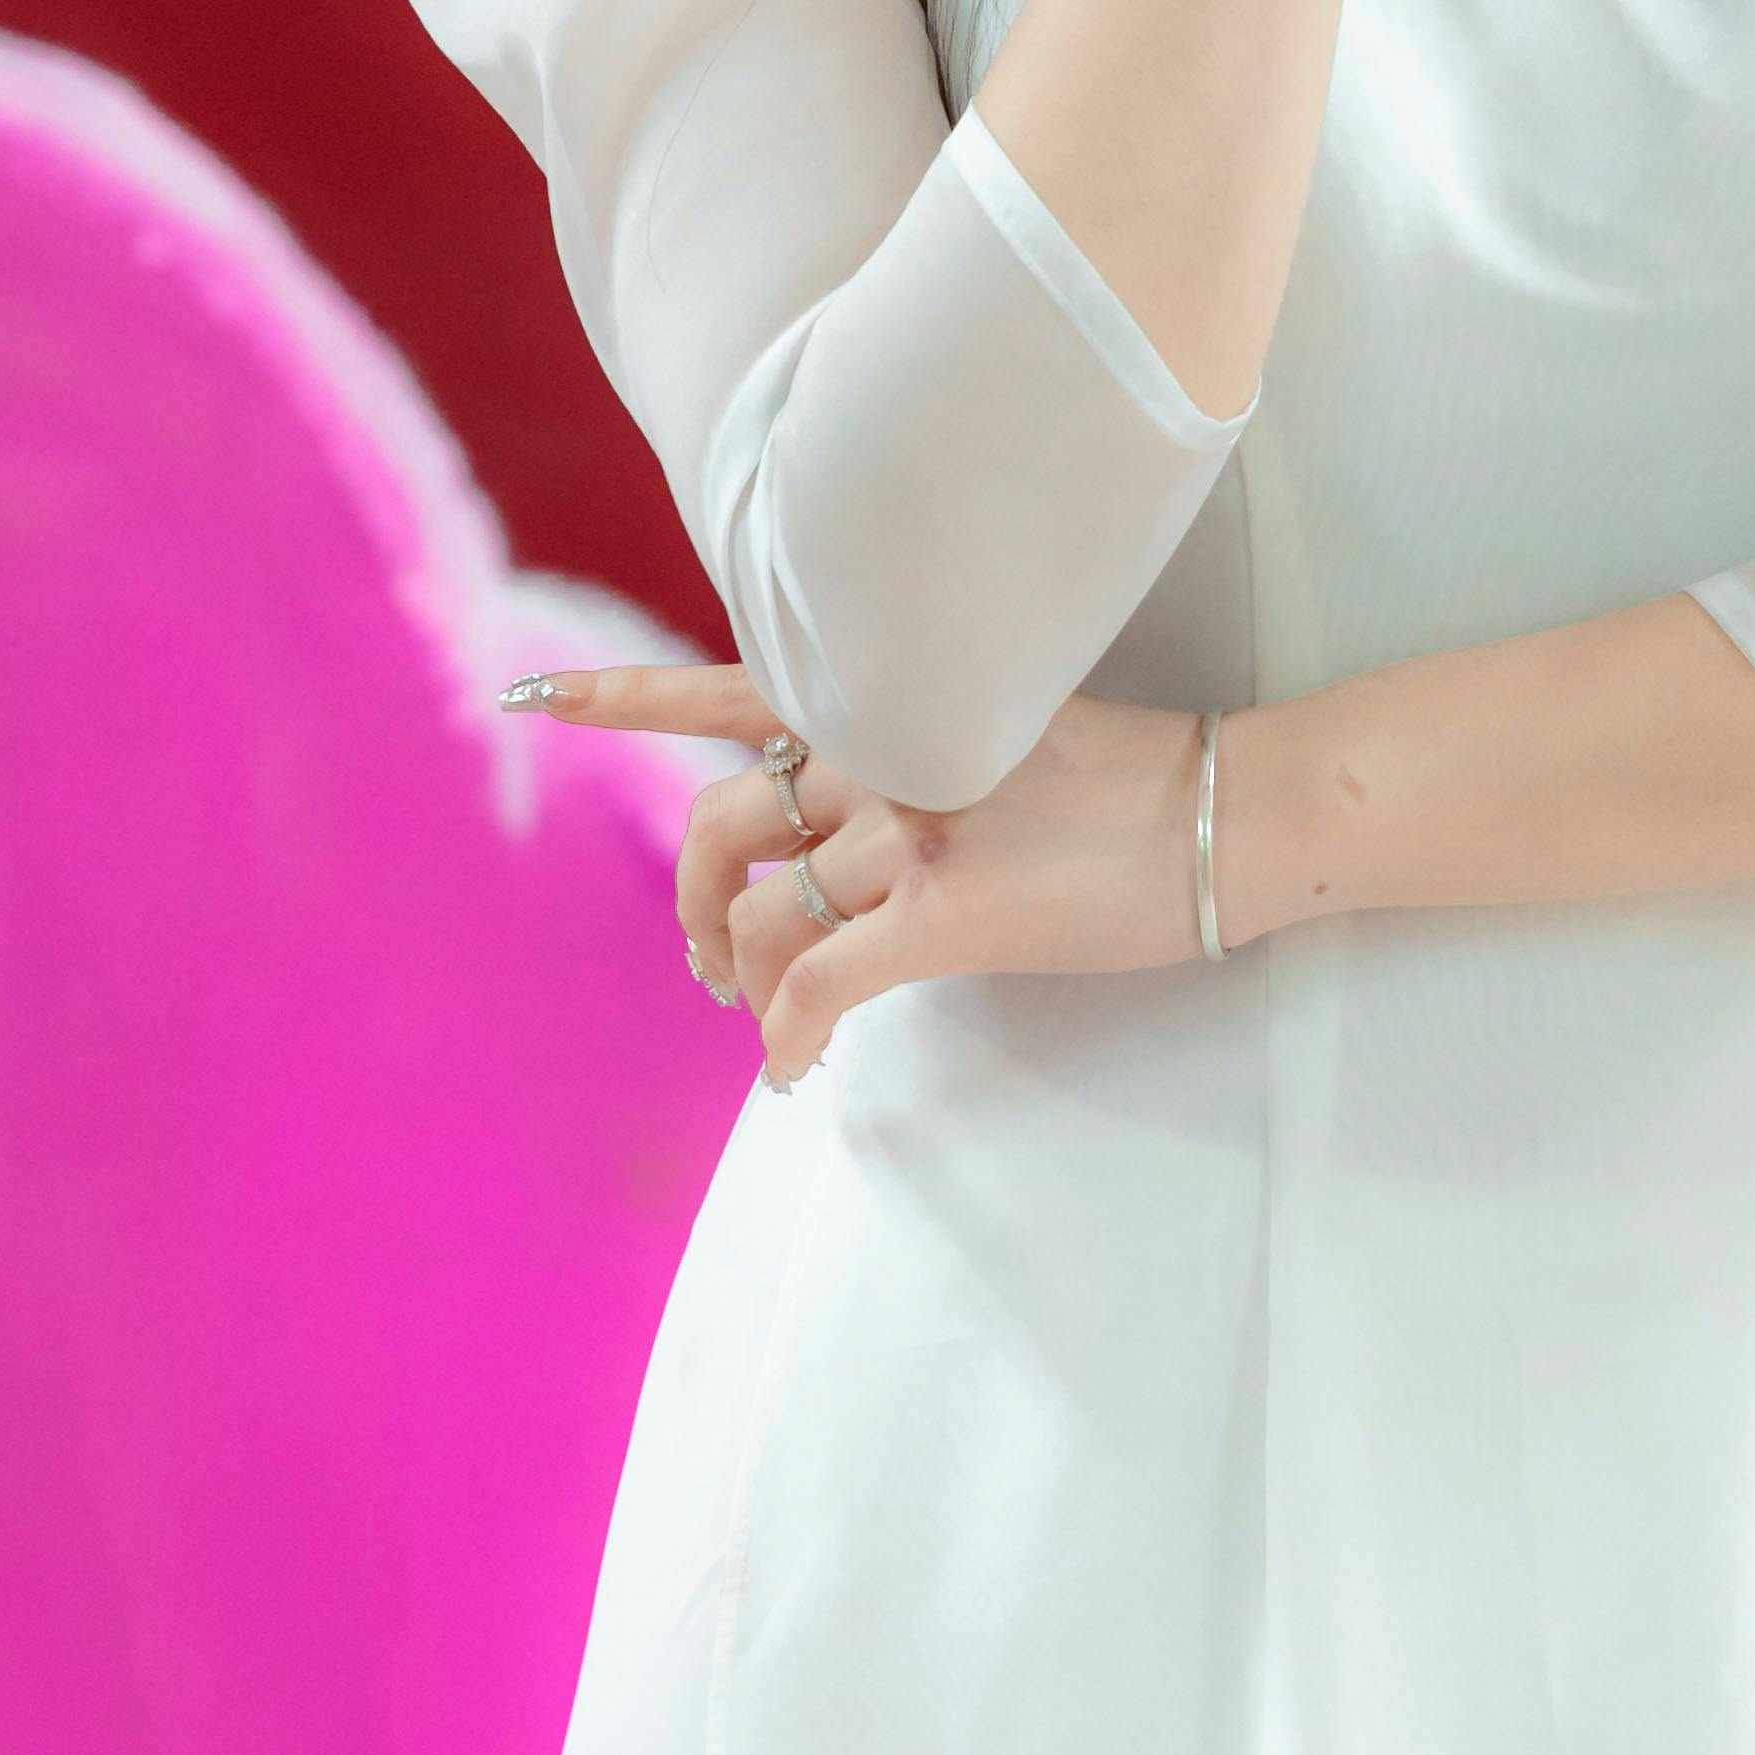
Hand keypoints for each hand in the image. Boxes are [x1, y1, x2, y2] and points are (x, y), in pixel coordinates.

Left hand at [506, 663, 1219, 1082]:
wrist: (1224, 811)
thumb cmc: (1128, 779)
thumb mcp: (1005, 726)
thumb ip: (911, 748)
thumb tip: (835, 817)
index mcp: (893, 697)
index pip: (731, 684)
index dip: (622, 693)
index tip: (530, 695)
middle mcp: (885, 750)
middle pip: (721, 822)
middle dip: (690, 899)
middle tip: (706, 955)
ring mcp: (911, 830)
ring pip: (760, 912)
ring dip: (737, 974)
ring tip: (759, 1012)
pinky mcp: (946, 913)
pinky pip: (819, 986)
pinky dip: (788, 1037)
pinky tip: (792, 1071)